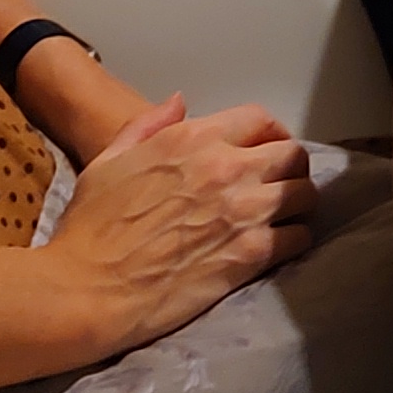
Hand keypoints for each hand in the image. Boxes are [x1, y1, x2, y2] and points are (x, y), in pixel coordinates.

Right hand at [47, 94, 316, 349]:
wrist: (87, 291)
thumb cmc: (89, 228)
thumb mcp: (108, 161)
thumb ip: (148, 125)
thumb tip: (179, 101)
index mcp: (193, 139)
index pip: (260, 119)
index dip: (268, 134)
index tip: (265, 149)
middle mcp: (227, 168)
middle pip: (292, 154)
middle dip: (290, 167)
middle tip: (279, 184)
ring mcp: (244, 211)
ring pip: (305, 193)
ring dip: (298, 203)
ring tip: (284, 215)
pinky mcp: (252, 254)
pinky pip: (299, 236)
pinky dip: (295, 239)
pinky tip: (279, 245)